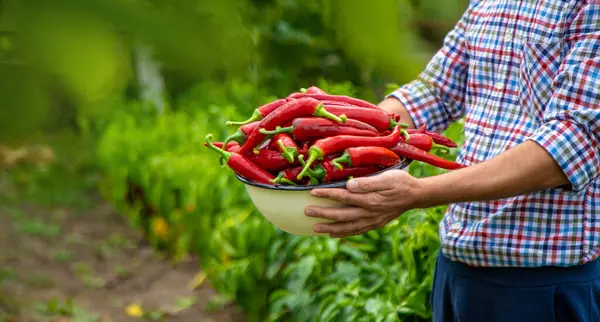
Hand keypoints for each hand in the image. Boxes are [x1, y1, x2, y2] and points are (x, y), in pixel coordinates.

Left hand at [305, 169, 422, 237]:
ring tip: (316, 228)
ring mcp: (372, 220)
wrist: (417, 196)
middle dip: (323, 213)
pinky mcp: (376, 223)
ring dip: (330, 228)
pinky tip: (335, 234)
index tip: (313, 193)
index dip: (327, 194)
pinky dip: (344, 233)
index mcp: (370, 199)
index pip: (343, 196)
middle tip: (307, 211)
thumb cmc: (401, 182)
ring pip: (347, 226)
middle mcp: (369, 212)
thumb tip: (349, 185)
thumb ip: (368, 183)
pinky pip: (357, 230)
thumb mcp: (387, 178)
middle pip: (341, 214)